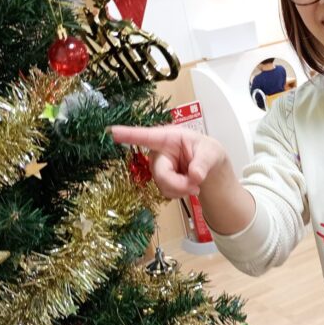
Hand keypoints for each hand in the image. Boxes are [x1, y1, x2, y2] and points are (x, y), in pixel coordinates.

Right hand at [109, 125, 227, 197]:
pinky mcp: (159, 179)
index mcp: (169, 137)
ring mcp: (157, 166)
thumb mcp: (211, 154)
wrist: (208, 167)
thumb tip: (195, 176)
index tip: (111, 131)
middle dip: (179, 184)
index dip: (128, 135)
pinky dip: (179, 193)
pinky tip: (188, 186)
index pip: (146, 136)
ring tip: (195, 183)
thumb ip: (203, 164)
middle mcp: (158, 151)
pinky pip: (165, 192)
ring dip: (181, 189)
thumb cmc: (207, 152)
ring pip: (163, 185)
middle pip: (160, 173)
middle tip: (196, 185)